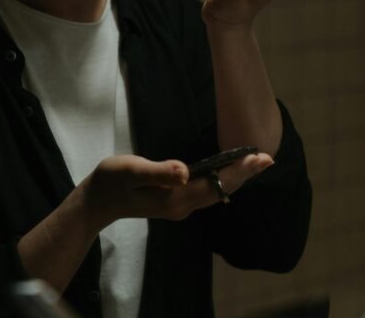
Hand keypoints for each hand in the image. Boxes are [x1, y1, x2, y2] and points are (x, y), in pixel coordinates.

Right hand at [79, 152, 273, 226]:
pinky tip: (229, 172)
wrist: (95, 203)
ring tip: (256, 162)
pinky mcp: (175, 201)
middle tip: (268, 157)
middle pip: (220, 190)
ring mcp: (179, 206)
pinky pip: (207, 192)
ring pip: (216, 192)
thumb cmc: (111, 181)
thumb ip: (158, 171)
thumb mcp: (131, 171)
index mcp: (174, 198)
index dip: (238, 170)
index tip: (259, 157)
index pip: (214, 184)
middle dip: (245, 174)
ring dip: (237, 178)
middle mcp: (182, 206)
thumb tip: (186, 172)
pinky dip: (223, 180)